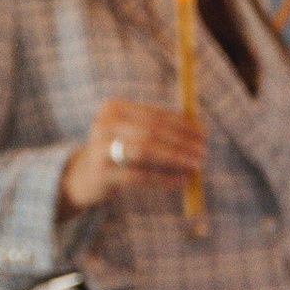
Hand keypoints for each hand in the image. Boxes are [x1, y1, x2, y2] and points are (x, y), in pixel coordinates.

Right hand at [60, 97, 204, 212]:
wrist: (85, 177)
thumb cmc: (119, 152)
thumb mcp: (134, 134)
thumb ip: (162, 129)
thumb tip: (200, 130)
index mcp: (114, 108)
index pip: (154, 114)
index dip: (182, 124)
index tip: (203, 134)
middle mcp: (104, 124)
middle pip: (151, 131)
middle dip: (182, 142)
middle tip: (203, 152)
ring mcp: (100, 148)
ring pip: (144, 150)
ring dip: (175, 158)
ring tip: (196, 165)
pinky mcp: (102, 173)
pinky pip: (139, 176)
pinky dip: (164, 179)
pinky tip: (182, 182)